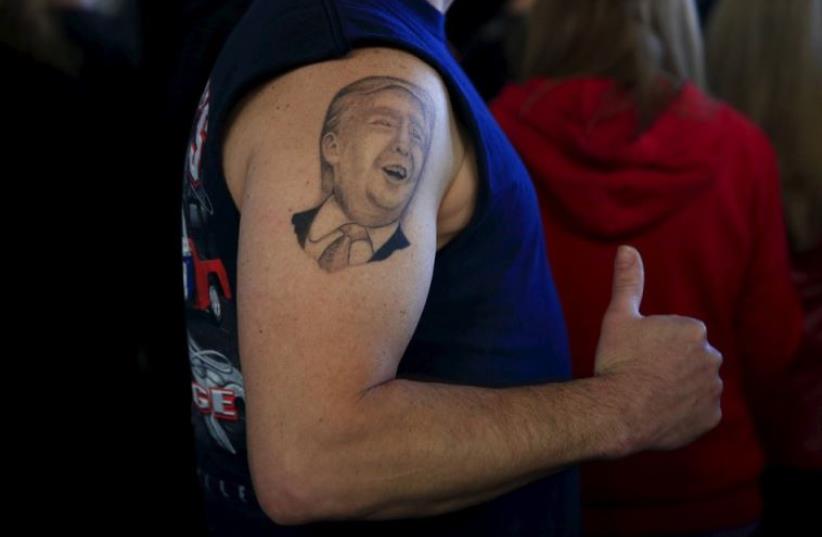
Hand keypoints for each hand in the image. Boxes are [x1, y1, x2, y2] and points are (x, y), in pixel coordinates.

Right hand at [594, 246, 722, 454]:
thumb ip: (628, 282)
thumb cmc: (618, 361)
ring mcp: (714, 389)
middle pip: (689, 359)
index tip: (635, 356)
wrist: (619, 411)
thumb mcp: (618, 317)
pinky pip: (700, 412)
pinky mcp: (712, 417)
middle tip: (641, 376)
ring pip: (696, 385)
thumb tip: (627, 248)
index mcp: (693, 329)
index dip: (652, 346)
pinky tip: (660, 413)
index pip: (675, 335)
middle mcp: (712, 356)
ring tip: (649, 397)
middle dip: (671, 366)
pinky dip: (685, 413)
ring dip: (679, 389)